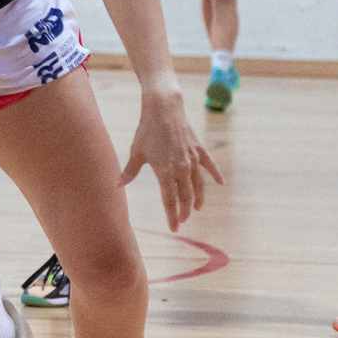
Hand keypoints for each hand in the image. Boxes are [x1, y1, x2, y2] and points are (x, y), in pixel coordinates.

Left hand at [120, 91, 225, 230]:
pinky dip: (215, 174)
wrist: (164, 109)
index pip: (170, 200)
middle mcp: (181, 168)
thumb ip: (129, 172)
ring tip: (198, 208)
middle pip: (186, 196)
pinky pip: (209, 165)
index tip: (174, 228)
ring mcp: (192, 159)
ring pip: (198, 184)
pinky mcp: (199, 149)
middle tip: (182, 220)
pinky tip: (220, 183)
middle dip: (185, 210)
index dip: (172, 215)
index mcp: (165, 172)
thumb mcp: (136, 152)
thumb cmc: (147, 131)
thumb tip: (117, 185)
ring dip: (198, 198)